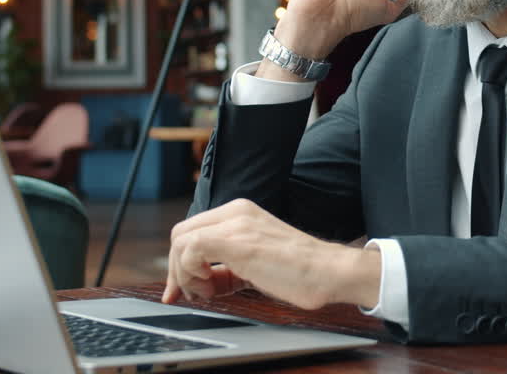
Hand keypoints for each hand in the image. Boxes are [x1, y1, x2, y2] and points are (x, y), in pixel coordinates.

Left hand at [162, 199, 381, 310]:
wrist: (329, 272)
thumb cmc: (300, 272)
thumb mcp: (255, 264)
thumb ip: (228, 267)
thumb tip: (200, 282)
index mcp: (241, 213)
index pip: (193, 230)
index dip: (181, 262)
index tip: (183, 288)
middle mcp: (236, 212)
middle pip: (181, 234)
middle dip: (177, 269)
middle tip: (190, 294)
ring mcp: (236, 223)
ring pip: (180, 241)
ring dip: (184, 274)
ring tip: (207, 292)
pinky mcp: (236, 240)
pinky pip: (190, 249)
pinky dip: (191, 273)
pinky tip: (212, 287)